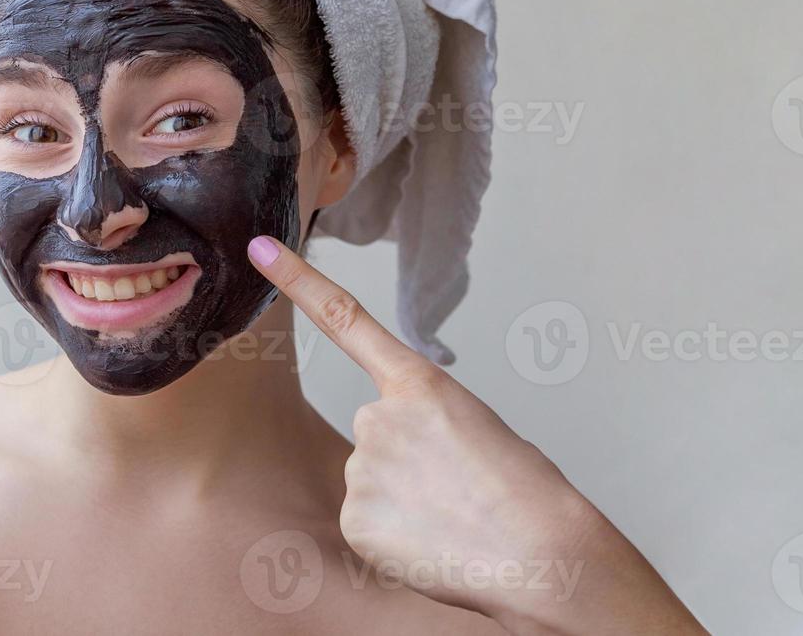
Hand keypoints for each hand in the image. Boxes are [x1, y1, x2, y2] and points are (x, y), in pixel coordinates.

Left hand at [247, 237, 703, 635]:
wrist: (542, 555)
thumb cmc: (527, 493)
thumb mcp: (480, 428)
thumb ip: (427, 423)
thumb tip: (405, 458)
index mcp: (419, 383)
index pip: (344, 317)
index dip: (297, 280)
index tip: (259, 248)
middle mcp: (378, 416)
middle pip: (377, 430)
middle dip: (409, 458)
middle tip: (457, 488)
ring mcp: (362, 467)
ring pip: (373, 478)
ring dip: (406, 498)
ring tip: (453, 518)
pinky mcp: (354, 518)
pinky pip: (368, 521)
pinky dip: (396, 535)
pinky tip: (433, 542)